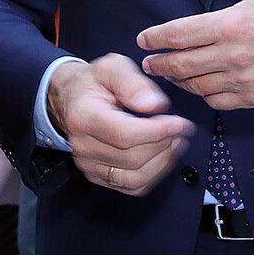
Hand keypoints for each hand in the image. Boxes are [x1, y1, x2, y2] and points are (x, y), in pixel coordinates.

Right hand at [47, 53, 192, 196]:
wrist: (73, 99)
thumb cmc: (93, 83)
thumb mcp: (112, 67)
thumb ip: (133, 83)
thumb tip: (154, 105)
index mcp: (83, 116)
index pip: (124, 134)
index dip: (157, 131)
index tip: (179, 123)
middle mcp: (83, 145)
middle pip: (132, 158)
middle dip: (164, 144)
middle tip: (180, 129)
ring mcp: (89, 164)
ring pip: (135, 178)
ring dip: (162, 162)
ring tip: (175, 142)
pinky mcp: (98, 176)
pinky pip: (132, 186)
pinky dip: (154, 174)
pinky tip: (162, 156)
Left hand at [137, 0, 253, 109]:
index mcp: (232, 24)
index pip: (180, 34)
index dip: (156, 38)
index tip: (144, 38)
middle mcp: (235, 56)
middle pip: (181, 64)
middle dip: (159, 63)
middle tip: (149, 60)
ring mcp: (245, 80)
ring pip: (197, 86)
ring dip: (178, 79)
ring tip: (170, 72)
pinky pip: (218, 101)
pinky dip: (203, 94)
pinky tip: (198, 84)